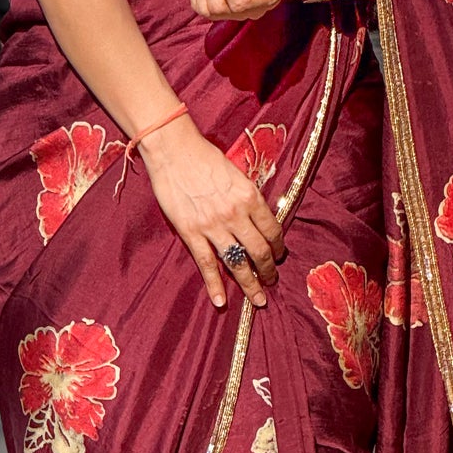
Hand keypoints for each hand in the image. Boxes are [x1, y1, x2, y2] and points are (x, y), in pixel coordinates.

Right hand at [137, 114, 284, 308]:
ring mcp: (213, 226)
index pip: (272, 229)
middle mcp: (236, 214)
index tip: (279, 256)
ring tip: (258, 299)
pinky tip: (221, 302)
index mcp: (250, 197)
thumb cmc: (205, 157)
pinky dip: (215, 285)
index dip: (278, 247)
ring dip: (250, 284)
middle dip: (268, 271)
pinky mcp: (191, 232)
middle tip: (271, 281)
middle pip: (259, 251)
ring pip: (238, 262)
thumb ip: (247, 198)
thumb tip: (257, 218)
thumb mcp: (236, 174)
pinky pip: (207, 264)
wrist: (174, 150)